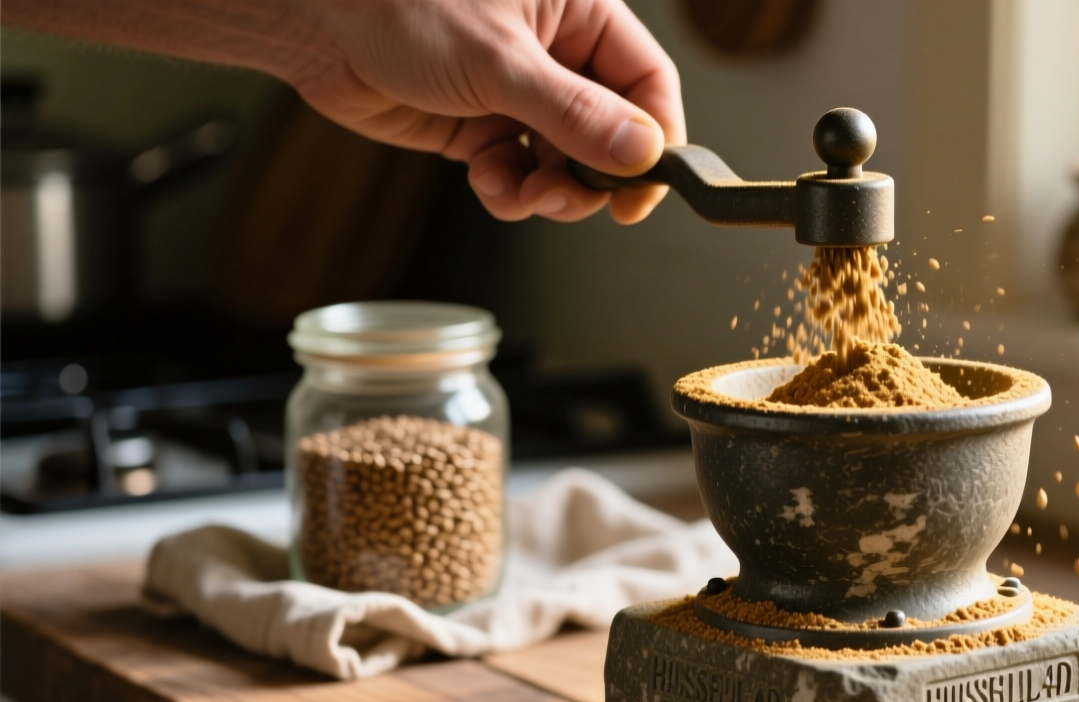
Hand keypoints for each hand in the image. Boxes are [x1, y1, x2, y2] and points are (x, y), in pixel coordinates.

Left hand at [286, 0, 684, 223]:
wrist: (314, 18)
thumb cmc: (399, 3)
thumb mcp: (498, 60)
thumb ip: (575, 113)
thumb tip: (641, 153)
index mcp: (578, 12)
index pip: (647, 82)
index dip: (656, 139)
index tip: (645, 189)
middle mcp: (555, 53)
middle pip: (611, 133)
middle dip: (592, 175)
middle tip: (569, 198)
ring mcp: (518, 92)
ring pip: (566, 162)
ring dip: (550, 191)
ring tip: (522, 192)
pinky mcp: (481, 125)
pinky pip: (520, 173)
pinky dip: (510, 190)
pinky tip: (488, 182)